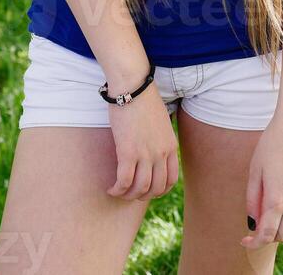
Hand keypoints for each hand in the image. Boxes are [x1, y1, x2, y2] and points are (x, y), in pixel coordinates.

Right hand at [106, 83, 178, 201]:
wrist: (133, 87)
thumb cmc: (143, 100)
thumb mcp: (161, 122)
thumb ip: (160, 139)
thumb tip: (152, 148)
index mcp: (170, 146)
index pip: (171, 180)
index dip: (159, 191)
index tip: (148, 190)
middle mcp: (161, 153)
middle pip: (156, 188)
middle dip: (143, 195)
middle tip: (131, 192)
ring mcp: (146, 154)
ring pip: (140, 189)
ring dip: (128, 195)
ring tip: (119, 191)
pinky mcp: (128, 152)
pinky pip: (124, 181)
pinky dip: (117, 190)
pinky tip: (111, 188)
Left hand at [240, 111, 282, 249]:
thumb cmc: (273, 143)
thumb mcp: (255, 169)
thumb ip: (252, 198)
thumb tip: (253, 222)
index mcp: (276, 200)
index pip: (265, 235)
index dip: (254, 243)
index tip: (245, 240)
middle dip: (269, 234)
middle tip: (259, 222)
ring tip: (275, 211)